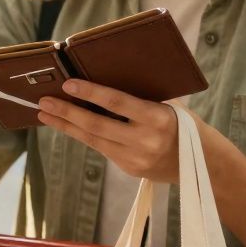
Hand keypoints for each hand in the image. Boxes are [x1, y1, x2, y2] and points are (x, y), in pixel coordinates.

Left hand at [37, 80, 180, 183]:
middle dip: (67, 112)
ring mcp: (136, 158)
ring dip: (66, 126)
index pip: (117, 102)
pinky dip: (81, 135)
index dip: (90, 93)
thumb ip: (140, 97)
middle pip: (97, 125)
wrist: (202, 164)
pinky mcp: (129, 168)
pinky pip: (101, 148)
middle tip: (43, 102)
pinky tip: (66, 125)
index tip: (68, 84)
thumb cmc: (181, 123)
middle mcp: (146, 140)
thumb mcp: (168, 106)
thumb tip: (101, 78)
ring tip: (45, 113)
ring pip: (93, 140)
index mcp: (157, 118)